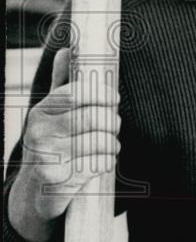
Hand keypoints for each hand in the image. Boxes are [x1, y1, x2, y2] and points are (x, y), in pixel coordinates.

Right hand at [8, 48, 119, 241]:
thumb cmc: (54, 143)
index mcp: (41, 111)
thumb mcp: (54, 113)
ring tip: (109, 145)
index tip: (114, 99)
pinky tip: (100, 162)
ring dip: (113, 144)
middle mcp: (38, 131)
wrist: (36, 191)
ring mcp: (46, 156)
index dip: (104, 94)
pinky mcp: (58, 180)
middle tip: (114, 126)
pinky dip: (108, 161)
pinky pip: (100, 163)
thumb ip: (62, 83)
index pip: (79, 91)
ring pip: (102, 141)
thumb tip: (66, 50)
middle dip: (113, 122)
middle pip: (95, 117)